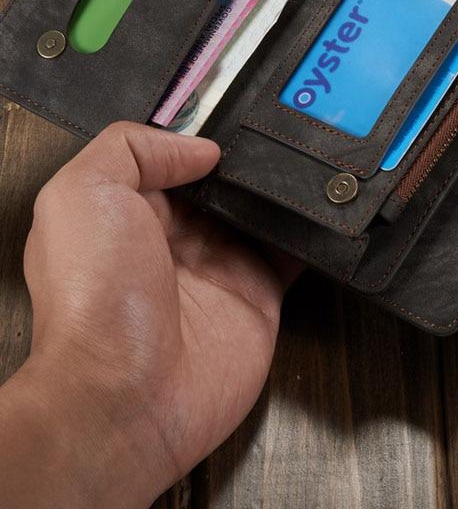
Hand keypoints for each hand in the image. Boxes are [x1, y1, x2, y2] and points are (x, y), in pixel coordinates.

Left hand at [0, 122, 300, 508]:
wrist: (128, 394)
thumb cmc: (92, 297)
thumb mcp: (82, 194)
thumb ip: (132, 148)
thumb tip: (200, 149)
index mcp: (130, 211)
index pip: (173, 157)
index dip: (201, 135)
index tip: (234, 114)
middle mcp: (177, 237)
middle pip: (225, 181)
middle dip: (250, 157)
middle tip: (278, 130)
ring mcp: (222, 267)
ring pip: (263, 211)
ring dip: (283, 188)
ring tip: (307, 156)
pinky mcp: (260, 296)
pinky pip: (294, 252)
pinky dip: (312, 231)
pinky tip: (324, 205)